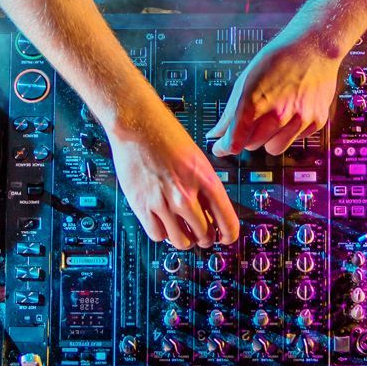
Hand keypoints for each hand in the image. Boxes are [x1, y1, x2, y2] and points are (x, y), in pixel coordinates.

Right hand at [106, 99, 239, 248]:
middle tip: (202, 233)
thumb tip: (211, 213)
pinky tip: (164, 223)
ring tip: (182, 230)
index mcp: (205, 180)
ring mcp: (163, 202)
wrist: (137, 124)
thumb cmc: (166, 135)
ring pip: (181, 241)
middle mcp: (185, 194)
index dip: (229, 235)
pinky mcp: (142, 206)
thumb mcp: (197, 159)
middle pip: (204, 236)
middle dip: (206, 237)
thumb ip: (205, 187)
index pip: (227, 222)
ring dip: (185, 239)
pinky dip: (162, 233)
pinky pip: (157, 235)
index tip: (226, 237)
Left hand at [208, 31, 342, 157]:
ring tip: (273, 116)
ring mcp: (299, 120)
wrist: (315, 47)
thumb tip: (217, 132)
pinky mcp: (316, 121)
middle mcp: (278, 114)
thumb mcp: (247, 79)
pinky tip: (292, 110)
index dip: (224, 148)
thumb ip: (231, 110)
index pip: (234, 142)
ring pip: (274, 148)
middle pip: (252, 146)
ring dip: (269, 138)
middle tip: (252, 120)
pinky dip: (290, 130)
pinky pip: (295, 140)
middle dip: (247, 136)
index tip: (221, 148)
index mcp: (256, 102)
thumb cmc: (280, 57)